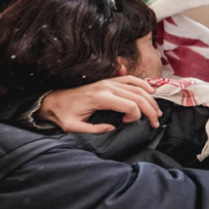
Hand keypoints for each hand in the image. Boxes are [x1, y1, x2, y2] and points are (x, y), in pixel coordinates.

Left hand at [37, 76, 161, 132]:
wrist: (51, 100)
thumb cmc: (62, 114)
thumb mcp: (73, 127)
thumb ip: (94, 130)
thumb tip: (113, 128)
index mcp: (100, 98)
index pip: (130, 105)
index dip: (137, 116)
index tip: (130, 123)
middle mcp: (107, 87)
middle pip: (138, 96)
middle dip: (151, 110)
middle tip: (156, 122)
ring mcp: (108, 81)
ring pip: (138, 87)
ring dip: (151, 99)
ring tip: (156, 111)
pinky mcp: (108, 80)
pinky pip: (130, 79)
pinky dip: (143, 84)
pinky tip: (150, 92)